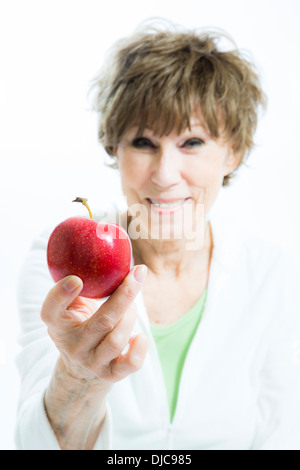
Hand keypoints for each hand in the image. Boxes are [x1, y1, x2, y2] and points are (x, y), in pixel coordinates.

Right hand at [41, 265, 148, 391]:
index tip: (76, 278)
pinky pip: (131, 364)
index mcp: (58, 325)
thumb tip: (103, 234)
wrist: (79, 371)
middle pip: (102, 321)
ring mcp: (92, 362)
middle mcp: (73, 345)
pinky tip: (140, 336)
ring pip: (118, 338)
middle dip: (124, 295)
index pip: (51, 311)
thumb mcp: (69, 307)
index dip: (60, 295)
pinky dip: (140, 347)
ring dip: (131, 316)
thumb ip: (78, 283)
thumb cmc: (78, 325)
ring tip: (131, 306)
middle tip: (138, 273)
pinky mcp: (110, 375)